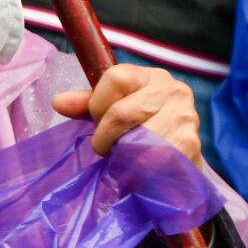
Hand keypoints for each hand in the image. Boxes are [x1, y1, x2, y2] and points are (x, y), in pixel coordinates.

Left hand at [53, 64, 202, 164]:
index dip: (98, 104)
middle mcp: (173, 91)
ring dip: (121, 156)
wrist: (179, 166)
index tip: (98, 122)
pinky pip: (148, 161)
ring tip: (125, 159)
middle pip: (120, 112)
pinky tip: (139, 171)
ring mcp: (185, 118)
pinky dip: (136, 170)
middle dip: (105, 136)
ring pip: (134, 140)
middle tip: (108, 148)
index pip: (115, 77)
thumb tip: (58, 102)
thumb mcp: (114, 112)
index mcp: (151, 76)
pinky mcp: (189, 146)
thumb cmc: (141, 133)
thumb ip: (87, 105)